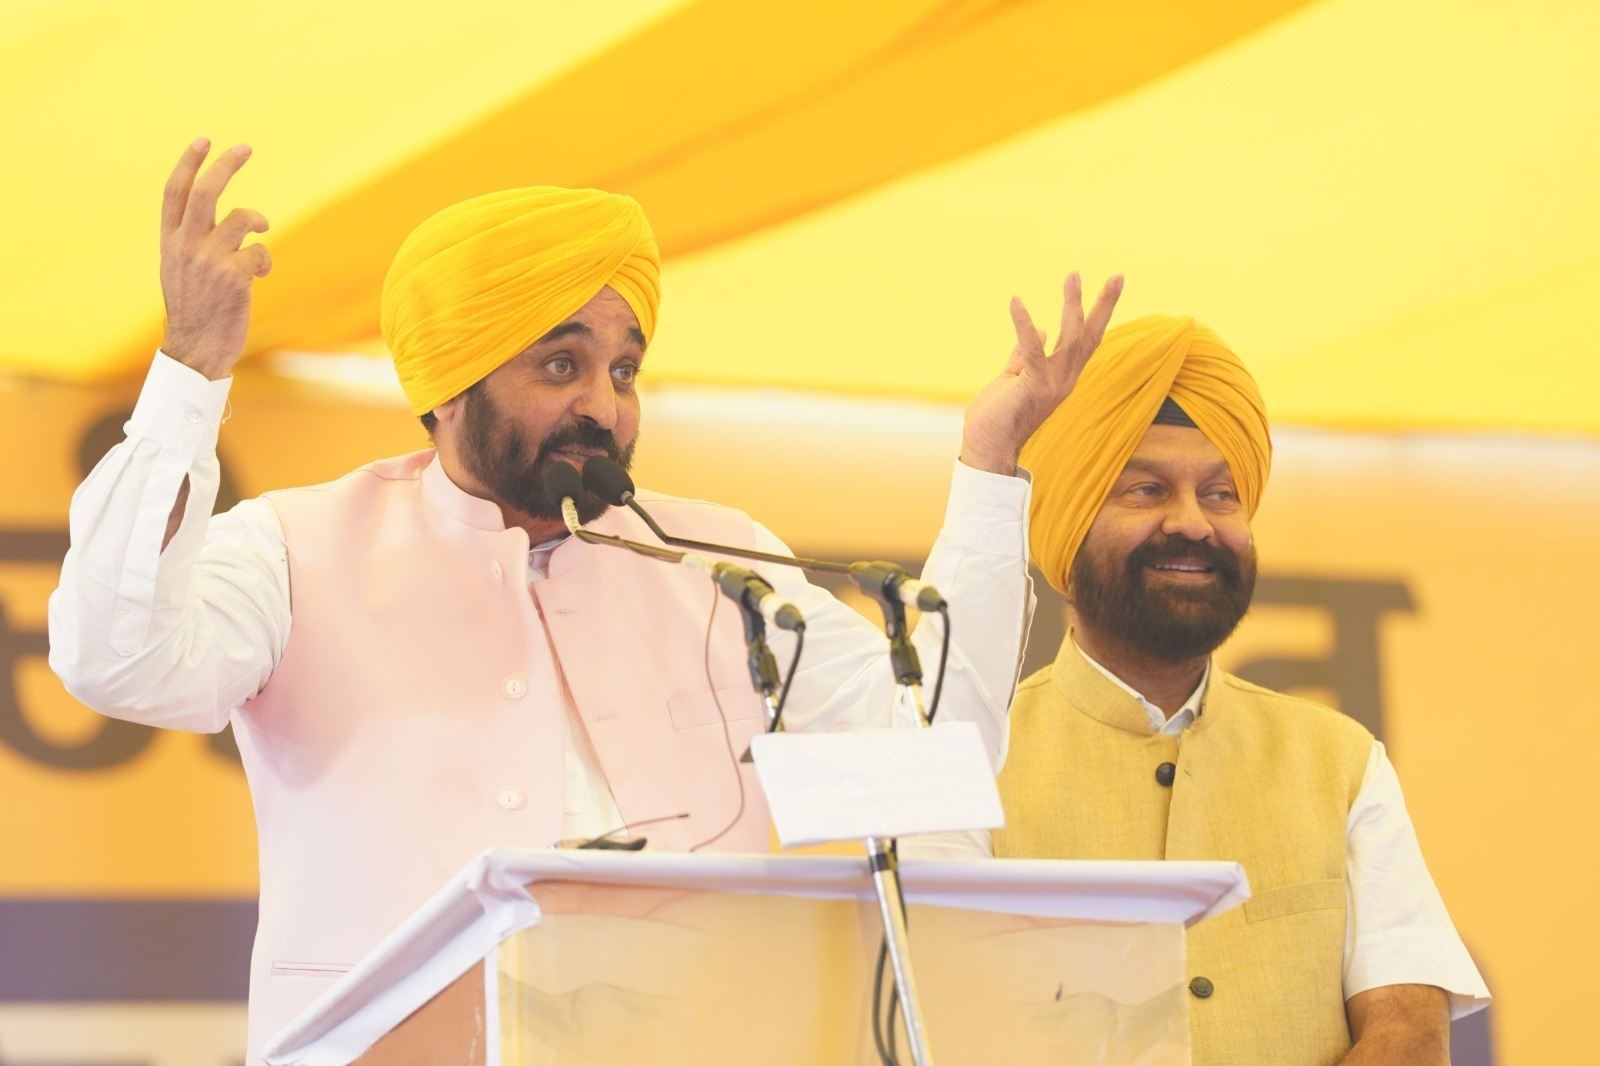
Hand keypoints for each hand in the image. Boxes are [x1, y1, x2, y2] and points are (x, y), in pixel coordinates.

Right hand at [159, 139, 270, 379]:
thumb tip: (222, 219)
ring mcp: (209, 260)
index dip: (189, 163)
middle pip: (207, 192)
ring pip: (242, 218)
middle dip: (227, 165)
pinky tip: (259, 276)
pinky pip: (260, 252)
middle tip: (245, 147)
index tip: (203, 140)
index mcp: (169, 241)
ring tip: (261, 229)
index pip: (175, 192)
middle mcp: (185, 246)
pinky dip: (264, 259)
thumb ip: (192, 242)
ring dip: (257, 220)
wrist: (195, 349)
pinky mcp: (234, 276)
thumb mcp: (181, 270)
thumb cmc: (194, 311)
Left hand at [959, 272, 1122, 474]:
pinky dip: (1024, 324)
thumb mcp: (1013, 379)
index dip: (1098, 313)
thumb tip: (1042, 330)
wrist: (987, 450)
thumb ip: (1024, 356)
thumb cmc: (997, 418)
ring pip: (1071, 338)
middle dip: (1104, 305)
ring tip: (1074, 276)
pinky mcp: (1032, 388)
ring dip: (1072, 305)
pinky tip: (1016, 302)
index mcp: (1061, 377)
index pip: (1085, 340)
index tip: (1112, 286)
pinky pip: (1031, 351)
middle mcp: (1064, 380)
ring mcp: (1051, 385)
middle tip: (1119, 275)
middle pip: (1090, 336)